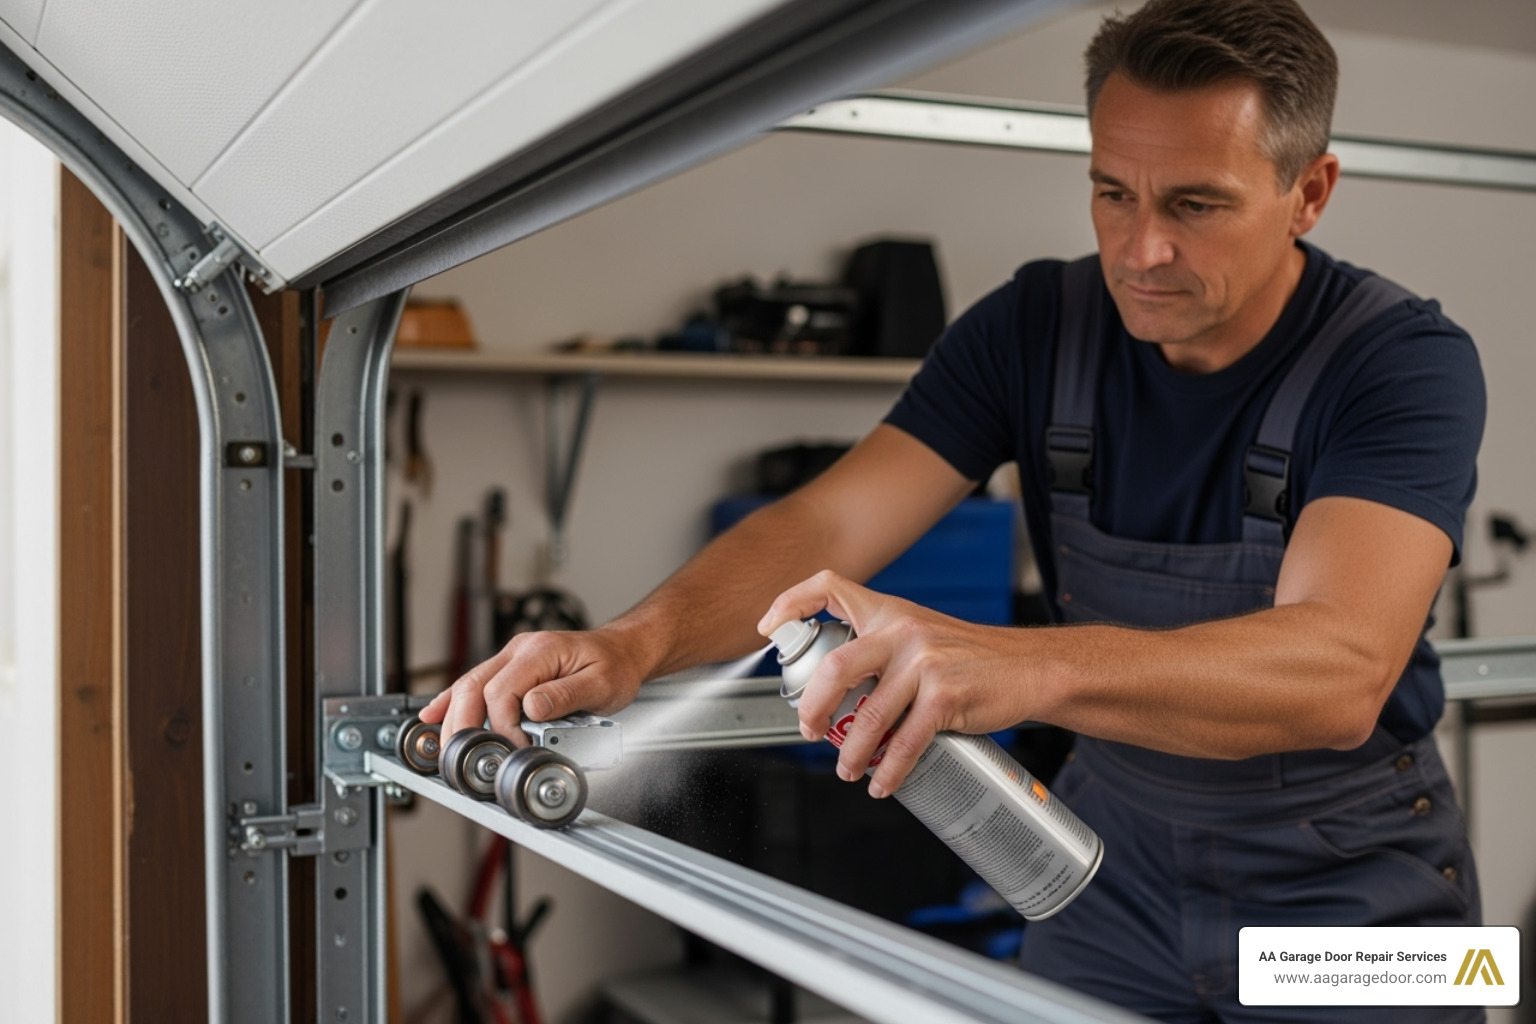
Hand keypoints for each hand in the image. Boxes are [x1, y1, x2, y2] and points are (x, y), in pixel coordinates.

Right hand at [419, 626, 650, 744]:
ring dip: (452, 715)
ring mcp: (513, 658)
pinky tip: (435, 715)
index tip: (513, 751)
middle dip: (461, 723)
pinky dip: (454, 701)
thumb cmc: (617, 665)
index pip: (502, 691)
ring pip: (469, 684)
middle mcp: (521, 651)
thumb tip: (531, 709)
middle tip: (461, 757)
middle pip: (473, 685)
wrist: (625, 651)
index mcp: (541, 651)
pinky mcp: (513, 670)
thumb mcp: (602, 684)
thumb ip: (566, 696)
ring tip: (443, 746)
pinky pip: (476, 684)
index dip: (501, 726)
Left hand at [759, 570, 1033, 797]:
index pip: (829, 586)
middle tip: (809, 730)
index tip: (768, 627)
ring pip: (868, 716)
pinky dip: (889, 769)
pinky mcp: (946, 696)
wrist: (1029, 667)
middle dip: (812, 707)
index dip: (791, 602)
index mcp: (890, 612)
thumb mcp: (922, 634)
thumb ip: (881, 648)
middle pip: (835, 667)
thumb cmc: (971, 658)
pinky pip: (904, 742)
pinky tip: (883, 780)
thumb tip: (833, 690)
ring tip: (848, 768)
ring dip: (851, 752)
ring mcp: (924, 663)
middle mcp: (903, 631)